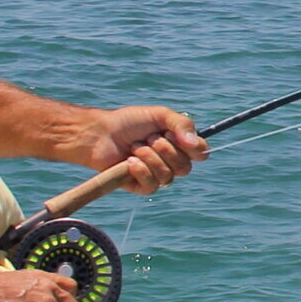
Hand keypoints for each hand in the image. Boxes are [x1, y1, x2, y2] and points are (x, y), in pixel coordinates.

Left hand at [80, 104, 206, 195]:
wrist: (99, 134)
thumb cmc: (128, 122)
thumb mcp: (159, 115)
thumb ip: (182, 124)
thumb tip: (196, 144)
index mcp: (179, 145)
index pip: (201, 153)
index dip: (193, 147)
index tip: (175, 135)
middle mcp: (171, 162)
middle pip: (186, 167)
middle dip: (165, 150)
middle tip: (149, 138)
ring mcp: (157, 175)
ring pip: (168, 176)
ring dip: (149, 158)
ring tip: (134, 147)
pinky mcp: (141, 186)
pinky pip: (152, 185)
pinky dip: (141, 170)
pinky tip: (129, 162)